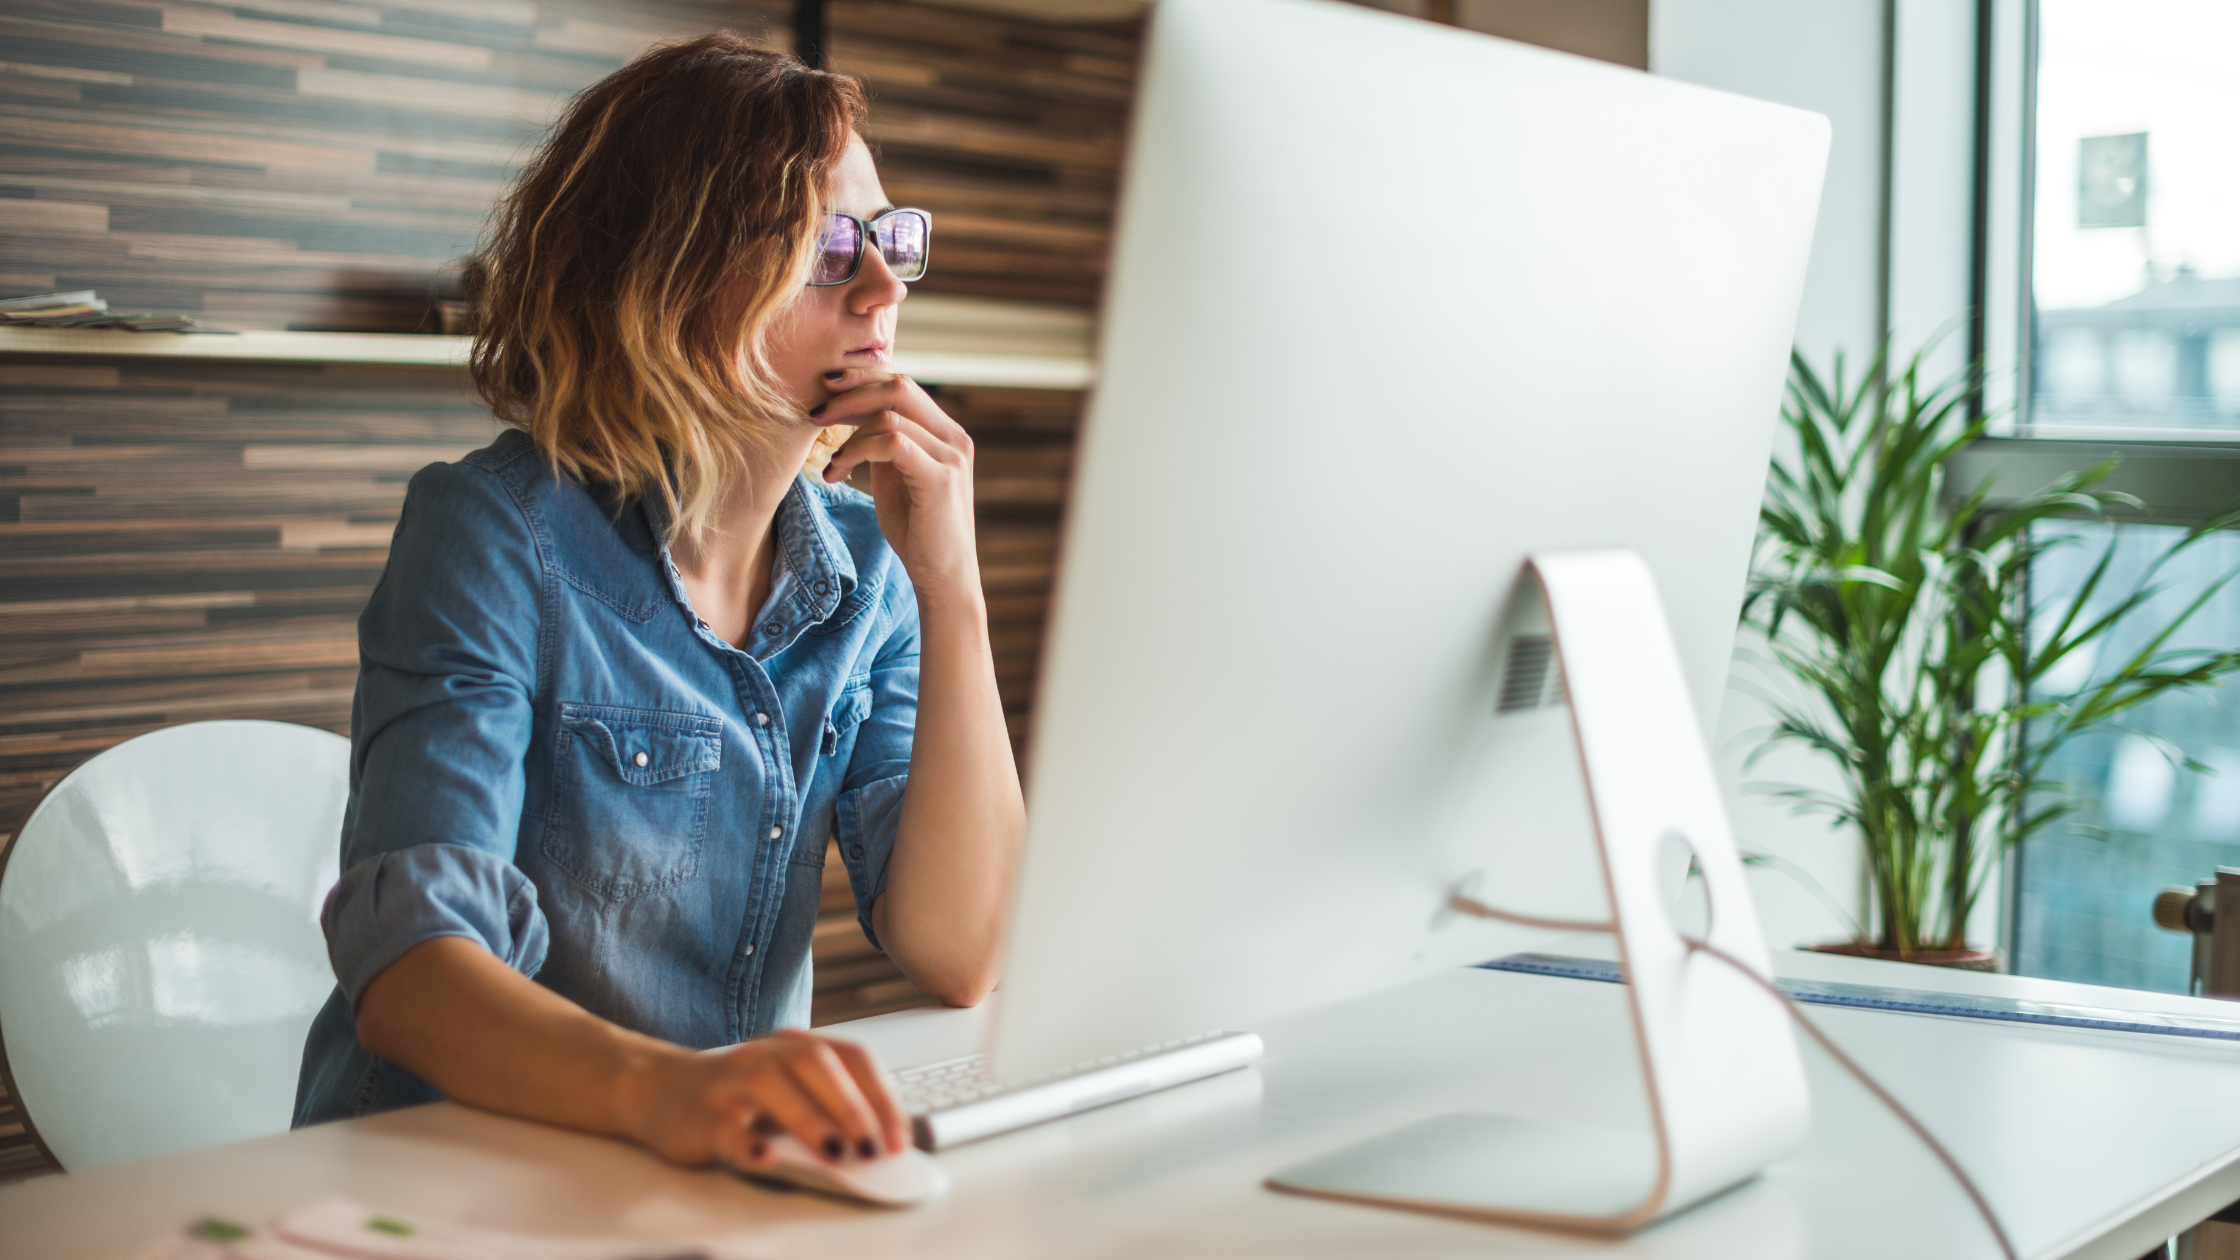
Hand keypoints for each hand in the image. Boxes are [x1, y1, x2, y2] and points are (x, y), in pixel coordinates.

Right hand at [625, 1029, 908, 1170]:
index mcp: (795, 1046)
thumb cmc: (736, 1095)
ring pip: (771, 1085)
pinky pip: (725, 1126)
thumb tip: (879, 1144)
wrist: (658, 1090)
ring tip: (836, 1153)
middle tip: (873, 1147)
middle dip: (851, 1105)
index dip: (881, 1095)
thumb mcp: (787, 1091)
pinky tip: (766, 1158)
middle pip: (815, 1064)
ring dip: (809, 1120)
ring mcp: (730, 1081)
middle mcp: (765, 1054)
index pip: (850, 1057)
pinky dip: (747, 1142)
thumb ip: (827, 1107)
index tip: (899, 1137)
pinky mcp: (700, 1114)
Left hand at [814, 370, 980, 602]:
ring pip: (890, 413)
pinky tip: (840, 470)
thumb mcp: (896, 477)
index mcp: (945, 433)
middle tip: (816, 412)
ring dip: (848, 433)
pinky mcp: (940, 479)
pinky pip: (892, 442)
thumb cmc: (918, 531)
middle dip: (850, 393)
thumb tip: (851, 414)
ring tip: (830, 460)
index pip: (902, 385)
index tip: (825, 390)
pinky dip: (858, 450)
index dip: (861, 379)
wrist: (944, 577)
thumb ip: (883, 444)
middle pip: (898, 386)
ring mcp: (951, 457)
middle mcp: (954, 438)